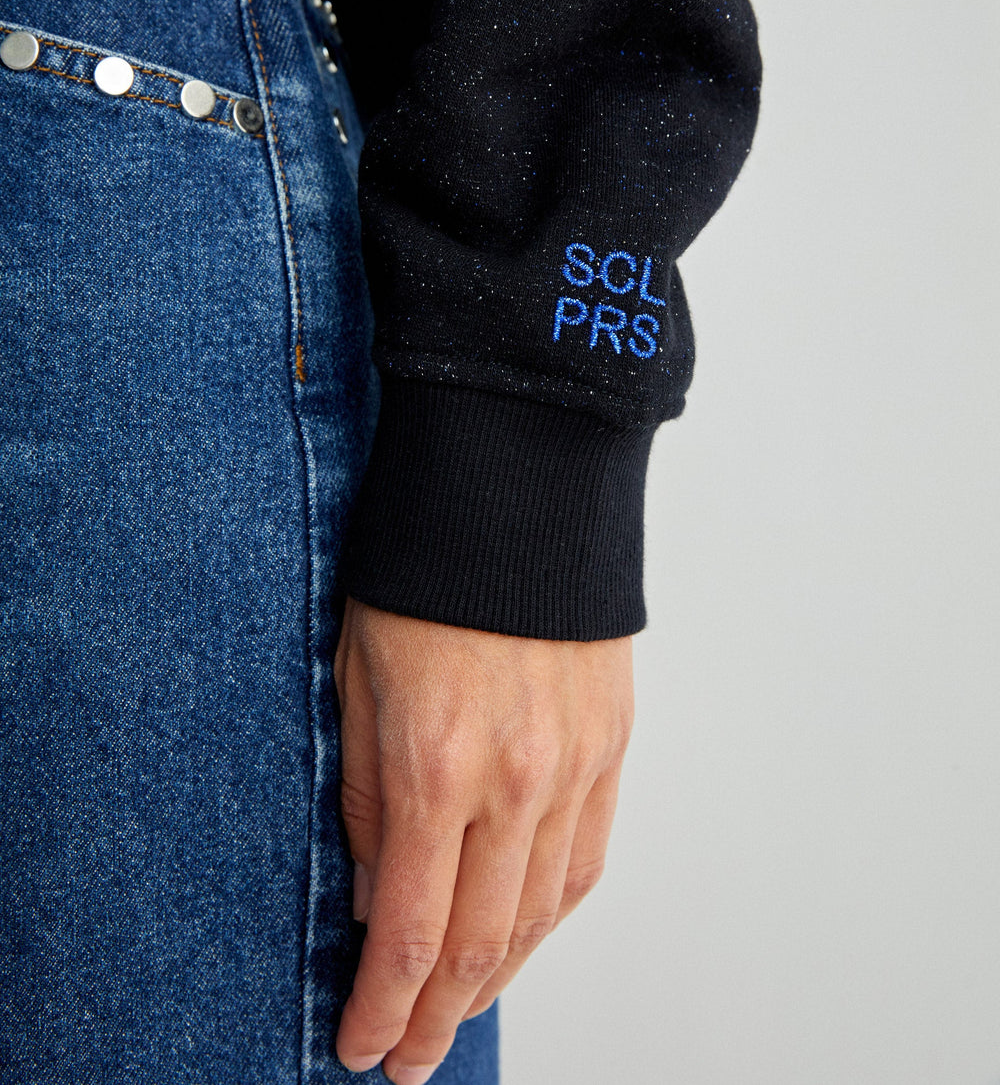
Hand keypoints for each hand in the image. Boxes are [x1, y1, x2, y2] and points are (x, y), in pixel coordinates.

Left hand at [332, 596, 633, 1082]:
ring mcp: (574, 767)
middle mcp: (515, 783)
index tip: (361, 1048)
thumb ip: (363, 797)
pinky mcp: (611, 745)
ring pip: (539, 915)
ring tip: (457, 1014)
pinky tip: (522, 939)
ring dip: (495, 979)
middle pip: (478, 943)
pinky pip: (586, 860)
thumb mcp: (355, 677)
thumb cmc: (423, 573)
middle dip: (434, 1017)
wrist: (520, 491)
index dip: (381, 1008)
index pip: (409, 932)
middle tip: (407, 1060)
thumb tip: (371, 896)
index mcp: (435, 768)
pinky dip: (550, 917)